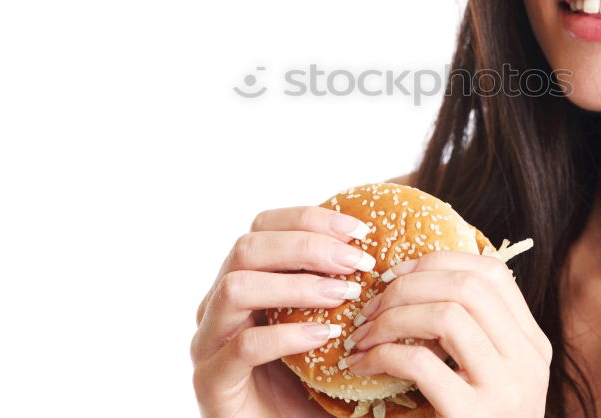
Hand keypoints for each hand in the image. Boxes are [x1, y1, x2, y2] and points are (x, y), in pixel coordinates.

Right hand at [190, 206, 376, 417]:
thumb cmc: (307, 381)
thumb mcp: (325, 325)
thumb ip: (340, 288)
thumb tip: (391, 252)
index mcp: (244, 280)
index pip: (263, 226)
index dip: (309, 219)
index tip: (358, 230)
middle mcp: (219, 304)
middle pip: (247, 247)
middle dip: (305, 245)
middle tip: (355, 261)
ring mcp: (209, 342)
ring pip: (236, 288)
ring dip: (295, 285)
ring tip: (342, 295)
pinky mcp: (211, 382)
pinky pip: (243, 347)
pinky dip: (285, 336)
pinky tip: (323, 336)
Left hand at [340, 250, 552, 417]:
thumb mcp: (485, 376)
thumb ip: (469, 333)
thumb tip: (419, 274)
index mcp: (532, 344)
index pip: (493, 272)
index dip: (438, 261)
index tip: (396, 274)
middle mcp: (529, 361)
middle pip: (468, 285)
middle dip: (408, 285)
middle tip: (370, 304)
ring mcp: (507, 390)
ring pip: (447, 314)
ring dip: (392, 316)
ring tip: (363, 335)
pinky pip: (423, 363)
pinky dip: (383, 354)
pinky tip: (362, 366)